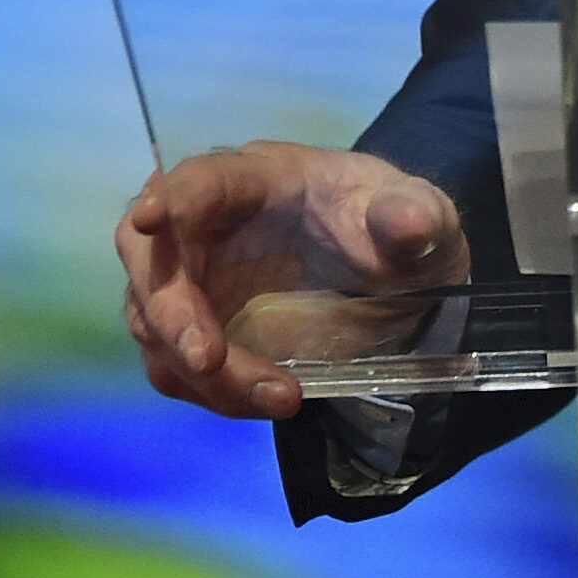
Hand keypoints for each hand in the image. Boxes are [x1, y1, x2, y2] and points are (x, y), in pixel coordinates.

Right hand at [114, 140, 466, 421]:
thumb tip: (406, 222)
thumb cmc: (398, 234)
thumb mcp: (425, 220)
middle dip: (172, 313)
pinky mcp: (200, 329)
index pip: (202, 179)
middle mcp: (213, 225)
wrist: (395, 282)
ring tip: (282, 397)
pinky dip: (216, 393)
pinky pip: (178, 367)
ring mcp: (198, 280)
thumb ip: (416, 216)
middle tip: (209, 360)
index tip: (153, 220)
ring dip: (206, 372)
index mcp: (263, 179)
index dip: (172, 198)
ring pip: (158, 327)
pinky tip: (272, 399)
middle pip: (154, 260)